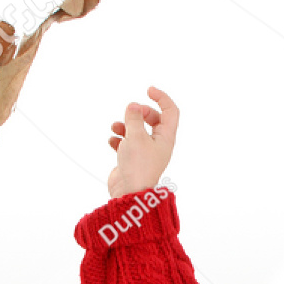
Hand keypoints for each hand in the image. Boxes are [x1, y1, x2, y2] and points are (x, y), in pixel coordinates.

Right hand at [107, 85, 178, 199]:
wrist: (129, 193)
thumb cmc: (137, 166)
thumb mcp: (135, 136)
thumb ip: (134, 117)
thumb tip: (133, 106)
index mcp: (165, 138)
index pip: (171, 112)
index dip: (162, 98)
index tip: (148, 90)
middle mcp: (158, 144)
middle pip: (154, 119)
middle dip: (141, 112)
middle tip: (131, 113)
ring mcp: (145, 152)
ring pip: (138, 130)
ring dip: (126, 125)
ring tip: (116, 128)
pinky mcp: (133, 159)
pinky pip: (126, 143)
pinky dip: (119, 139)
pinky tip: (112, 141)